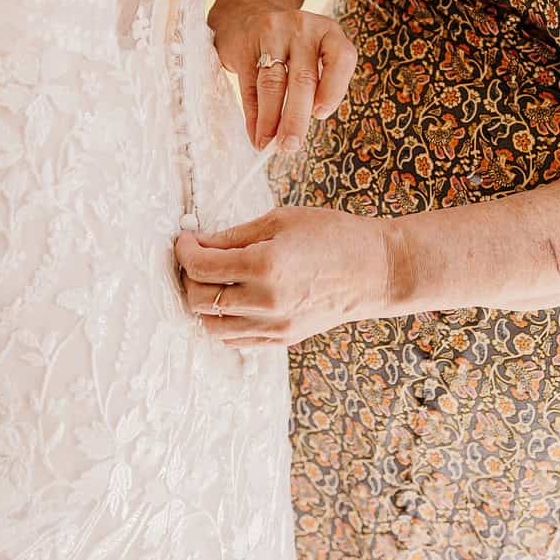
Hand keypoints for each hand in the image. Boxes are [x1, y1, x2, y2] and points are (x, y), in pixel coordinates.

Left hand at [176, 206, 402, 345]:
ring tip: (212, 280)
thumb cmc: (333, 236)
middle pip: (199, 299)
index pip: (201, 266)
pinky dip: (224, 321)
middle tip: (197, 257)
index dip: (184, 250)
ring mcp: (274, 326)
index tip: (186, 239)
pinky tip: (232, 298)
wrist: (376, 270)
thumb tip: (199, 242)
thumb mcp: (281, 220)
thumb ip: (235, 235)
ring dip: (203, 303)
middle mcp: (266, 302)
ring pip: (212, 327)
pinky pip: (235, 339)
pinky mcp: (282, 339)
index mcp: (265, 265)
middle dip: (189, 276)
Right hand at [208, 0, 355, 150]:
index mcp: (328, 31)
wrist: (248, 13)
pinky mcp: (244, 45)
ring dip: (270, 120)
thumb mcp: (312, 52)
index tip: (320, 115)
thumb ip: (316, 84)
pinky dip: (253, 116)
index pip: (341, 58)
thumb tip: (299, 133)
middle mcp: (302, 28)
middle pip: (303, 78)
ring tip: (270, 145)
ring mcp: (271, 33)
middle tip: (291, 146)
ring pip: (273, 84)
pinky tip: (256, 134)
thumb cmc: (290, 44)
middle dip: (296, 117)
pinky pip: (250, 86)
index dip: (334, 89)